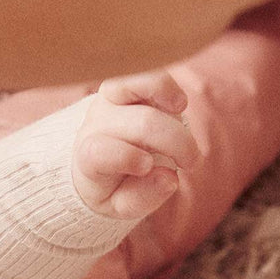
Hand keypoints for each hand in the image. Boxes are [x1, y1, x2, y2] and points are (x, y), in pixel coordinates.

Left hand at [71, 70, 199, 221]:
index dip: (127, 158)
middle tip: (190, 163)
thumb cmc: (113, 186)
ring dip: (170, 105)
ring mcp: (110, 101)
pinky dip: (165, 84)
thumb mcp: (120, 206)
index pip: (101, 152)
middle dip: (177, 143)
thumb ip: (142, 198)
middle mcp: (96, 124)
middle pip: (143, 124)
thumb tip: (170, 178)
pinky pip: (145, 73)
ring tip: (184, 124)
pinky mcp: (126, 86)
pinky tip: (178, 104)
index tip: (149, 166)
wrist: (98, 161)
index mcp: (89, 158)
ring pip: (137, 86)